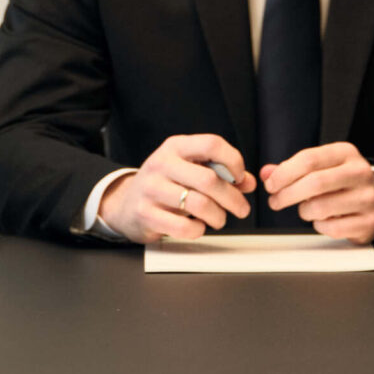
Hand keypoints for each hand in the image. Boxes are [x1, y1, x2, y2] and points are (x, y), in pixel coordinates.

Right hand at [102, 133, 253, 243]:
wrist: (125, 202)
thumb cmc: (164, 184)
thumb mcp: (188, 169)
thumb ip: (219, 173)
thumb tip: (248, 183)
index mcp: (175, 147)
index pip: (212, 144)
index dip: (233, 161)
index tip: (239, 178)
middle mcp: (162, 164)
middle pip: (208, 179)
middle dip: (232, 198)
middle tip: (241, 208)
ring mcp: (151, 189)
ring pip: (199, 204)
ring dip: (218, 216)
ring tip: (220, 219)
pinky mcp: (146, 213)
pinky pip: (183, 226)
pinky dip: (198, 230)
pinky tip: (199, 227)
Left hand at [261, 142, 373, 244]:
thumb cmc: (342, 181)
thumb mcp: (322, 167)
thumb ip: (293, 169)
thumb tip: (267, 173)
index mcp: (346, 153)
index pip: (309, 159)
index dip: (284, 173)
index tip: (271, 184)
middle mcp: (360, 173)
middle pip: (315, 183)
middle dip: (287, 194)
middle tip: (275, 201)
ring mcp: (367, 198)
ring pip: (321, 208)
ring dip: (304, 212)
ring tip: (305, 209)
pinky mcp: (369, 221)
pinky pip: (332, 228)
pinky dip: (319, 226)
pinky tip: (322, 219)